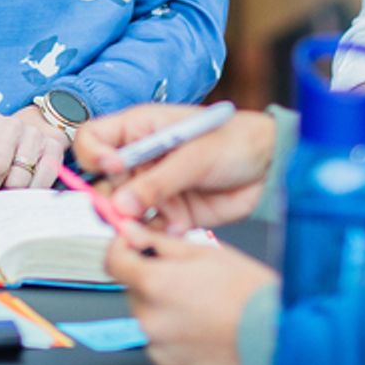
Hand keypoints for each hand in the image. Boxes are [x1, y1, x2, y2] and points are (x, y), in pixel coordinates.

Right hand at [76, 104, 276, 230]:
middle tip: (126, 212)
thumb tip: (120, 205)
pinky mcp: (170, 213)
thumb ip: (157, 182)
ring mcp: (154, 188)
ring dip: (132, 222)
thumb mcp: (195, 156)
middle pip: (103, 182)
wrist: (271, 167)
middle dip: (111, 200)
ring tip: (155, 221)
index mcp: (140, 130)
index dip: (94, 155)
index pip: (94, 139)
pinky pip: (148, 230)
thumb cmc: (236, 141)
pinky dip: (155, 234)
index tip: (111, 169)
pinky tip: (176, 227)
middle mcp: (142, 160)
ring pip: (123, 211)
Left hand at [107, 230, 275, 364]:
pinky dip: (178, 348)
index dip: (122, 251)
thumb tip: (131, 232)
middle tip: (191, 285)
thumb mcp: (207, 253)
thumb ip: (161, 243)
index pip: (113, 263)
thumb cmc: (251, 296)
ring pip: (151, 325)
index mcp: (155, 284)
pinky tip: (206, 339)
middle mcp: (150, 321)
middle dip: (154, 286)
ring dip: (168, 317)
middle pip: (136, 295)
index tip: (134, 248)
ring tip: (205, 314)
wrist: (279, 341)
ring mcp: (159, 354)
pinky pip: (164, 357)